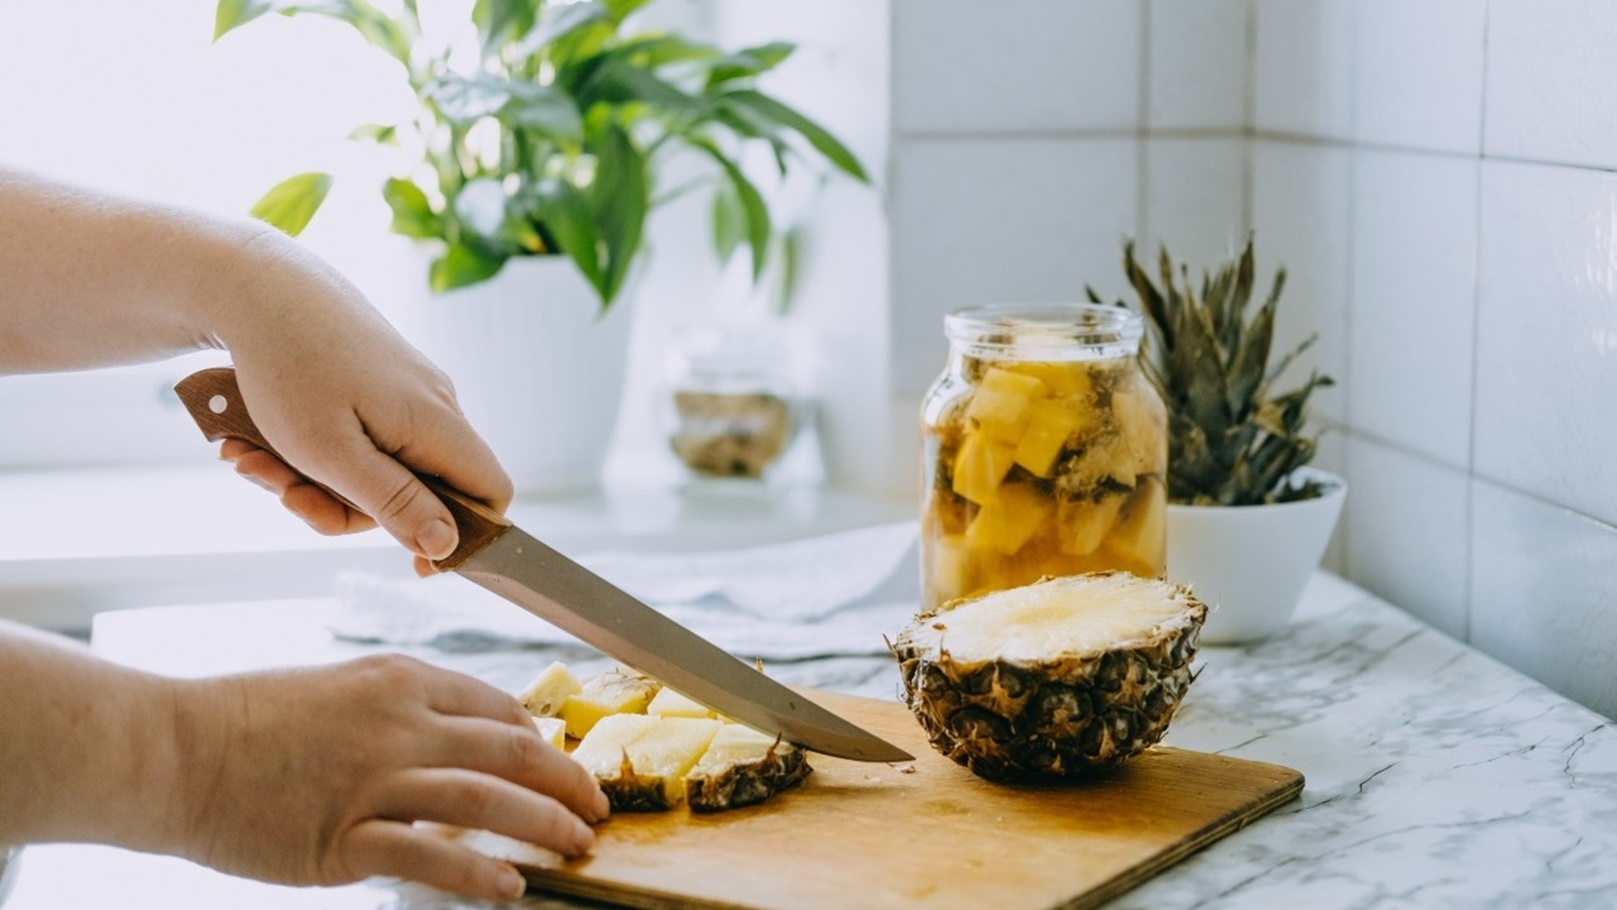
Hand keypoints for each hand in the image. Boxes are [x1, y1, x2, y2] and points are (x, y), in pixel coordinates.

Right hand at [174, 654, 609, 900]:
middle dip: (568, 784)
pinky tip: (508, 888)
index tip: (562, 768)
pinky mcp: (343, 839)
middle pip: (513, 752)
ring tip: (576, 847)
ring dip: (544, 826)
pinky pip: (429, 858)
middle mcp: (400, 724)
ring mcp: (374, 781)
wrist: (175, 750)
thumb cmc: (253, 719)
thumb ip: (408, 707)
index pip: (500, 710)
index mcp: (402, 681)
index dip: (544, 743)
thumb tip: (474, 734)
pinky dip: (478, 875)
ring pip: (487, 802)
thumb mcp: (344, 686)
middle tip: (595, 809)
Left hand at [210, 231, 510, 572]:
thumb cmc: (290, 365)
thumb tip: (448, 545)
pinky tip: (254, 441)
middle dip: (346, 506)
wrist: (256, 283)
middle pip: (419, 491)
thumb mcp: (332, 452)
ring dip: (312, 480)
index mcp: (437, 424)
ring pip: (377, 468)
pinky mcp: (376, 385)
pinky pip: (357, 440)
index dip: (462, 537)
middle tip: (285, 494)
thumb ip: (394, 502)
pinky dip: (308, 451)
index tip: (410, 563)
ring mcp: (406, 395)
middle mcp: (435, 407)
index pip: (491, 495)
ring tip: (250, 459)